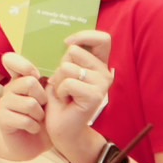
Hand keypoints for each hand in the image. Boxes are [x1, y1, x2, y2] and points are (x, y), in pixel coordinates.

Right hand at [0, 54, 51, 159]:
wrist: (30, 144)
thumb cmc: (43, 120)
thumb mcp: (50, 101)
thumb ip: (50, 86)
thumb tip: (51, 77)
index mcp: (19, 80)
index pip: (11, 60)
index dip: (24, 65)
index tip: (35, 75)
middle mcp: (9, 89)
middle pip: (29, 82)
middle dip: (43, 98)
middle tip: (42, 108)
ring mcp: (4, 104)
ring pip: (30, 103)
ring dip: (39, 116)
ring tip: (37, 121)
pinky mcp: (2, 119)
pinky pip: (25, 120)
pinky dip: (34, 127)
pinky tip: (32, 129)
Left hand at [44, 31, 114, 155]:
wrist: (62, 127)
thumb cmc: (60, 98)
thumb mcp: (62, 72)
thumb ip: (69, 57)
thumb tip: (69, 42)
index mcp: (98, 64)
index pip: (103, 39)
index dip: (84, 35)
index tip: (67, 43)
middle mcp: (105, 72)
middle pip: (75, 51)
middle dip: (60, 66)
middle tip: (64, 83)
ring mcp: (102, 84)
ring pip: (67, 67)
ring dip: (58, 80)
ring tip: (64, 93)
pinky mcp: (95, 96)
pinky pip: (68, 83)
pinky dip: (60, 91)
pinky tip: (66, 101)